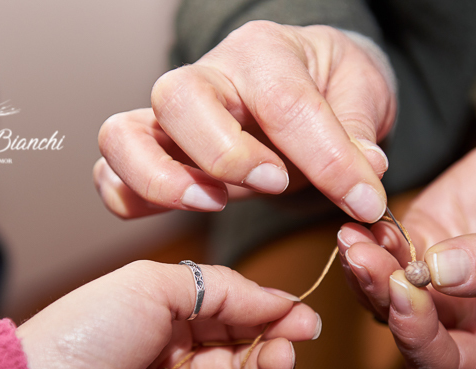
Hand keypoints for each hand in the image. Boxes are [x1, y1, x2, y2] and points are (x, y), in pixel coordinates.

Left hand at [16, 260, 319, 368]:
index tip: (306, 322)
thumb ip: (224, 289)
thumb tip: (282, 299)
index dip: (276, 321)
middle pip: (250, 367)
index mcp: (174, 324)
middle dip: (269, 359)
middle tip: (282, 355)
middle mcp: (178, 368)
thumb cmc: (85, 335)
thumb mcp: (154, 287)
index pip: (241, 322)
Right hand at [94, 21, 395, 221]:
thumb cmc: (328, 81)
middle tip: (274, 183)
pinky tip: (184, 211)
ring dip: (161, 179)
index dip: (325, 158)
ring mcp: (169, 116)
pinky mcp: (154, 151)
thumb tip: (365, 174)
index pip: (284, 102)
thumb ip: (358, 129)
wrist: (301, 76)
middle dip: (225, 153)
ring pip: (123, 135)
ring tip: (214, 204)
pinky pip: (110, 174)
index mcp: (264, 51)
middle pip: (178, 99)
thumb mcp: (361, 91)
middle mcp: (206, 76)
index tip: (362, 200)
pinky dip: (131, 198)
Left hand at [338, 117, 475, 368]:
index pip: (448, 364)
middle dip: (380, 296)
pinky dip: (368, 242)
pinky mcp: (414, 252)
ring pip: (382, 296)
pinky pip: (381, 256)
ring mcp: (432, 291)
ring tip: (353, 237)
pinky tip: (358, 223)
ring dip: (363, 270)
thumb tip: (439, 274)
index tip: (403, 292)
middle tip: (364, 257)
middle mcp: (460, 328)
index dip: (419, 337)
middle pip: (404, 330)